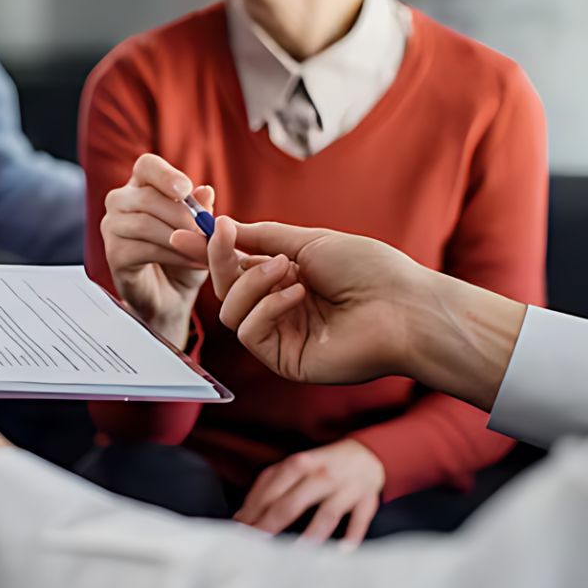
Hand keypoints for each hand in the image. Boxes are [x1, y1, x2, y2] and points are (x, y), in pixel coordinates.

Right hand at [101, 154, 214, 347]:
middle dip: (183, 217)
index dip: (165, 175)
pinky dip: (175, 256)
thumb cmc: (183, 257)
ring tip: (207, 252)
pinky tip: (194, 262)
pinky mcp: (113, 254)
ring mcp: (112, 227)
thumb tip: (205, 191)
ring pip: (145, 223)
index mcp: (141, 186)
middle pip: (147, 197)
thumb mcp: (200, 231)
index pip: (147, 166)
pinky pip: (144, 249)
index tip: (185, 189)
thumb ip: (201, 211)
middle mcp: (121, 202)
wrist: (172, 297)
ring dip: (181, 239)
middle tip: (210, 234)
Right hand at [183, 217, 526, 410]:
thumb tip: (222, 227)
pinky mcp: (284, 360)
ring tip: (286, 269)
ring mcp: (281, 335)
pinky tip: (296, 294)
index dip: (209, 251)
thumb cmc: (368, 269)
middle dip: (220, 261)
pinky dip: (266, 307)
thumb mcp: (309, 241)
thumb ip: (262, 238)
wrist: (403, 306)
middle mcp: (279, 308)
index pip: (236, 266)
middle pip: (226, 289)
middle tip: (222, 236)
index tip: (184, 233)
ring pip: (231, 311)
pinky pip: (250, 333)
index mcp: (286, 279)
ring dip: (251, 283)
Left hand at [234, 439, 383, 547]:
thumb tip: (243, 516)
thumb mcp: (295, 466)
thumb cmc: (322, 465)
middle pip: (293, 502)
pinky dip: (352, 536)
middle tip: (256, 545)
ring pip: (327, 513)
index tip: (240, 530)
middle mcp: (322, 474)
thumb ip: (269, 486)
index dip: (254, 511)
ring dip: (312, 534)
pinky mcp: (366, 500)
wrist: (366, 454)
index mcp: (300, 464)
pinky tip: (342, 551)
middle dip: (272, 524)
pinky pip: (359, 519)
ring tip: (296, 554)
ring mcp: (346, 488)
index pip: (271, 489)